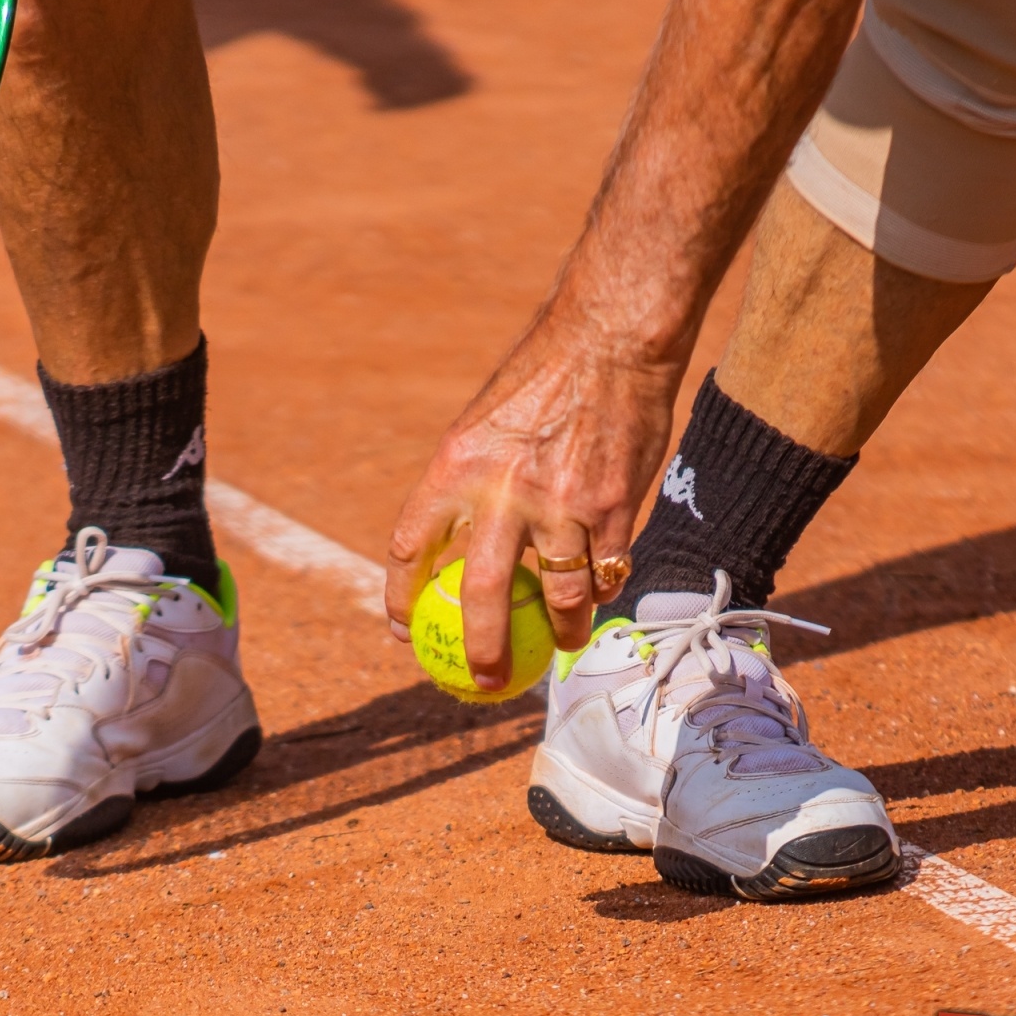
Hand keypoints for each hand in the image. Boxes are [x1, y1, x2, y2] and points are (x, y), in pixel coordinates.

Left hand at [386, 312, 682, 691]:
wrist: (610, 336)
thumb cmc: (543, 373)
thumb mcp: (482, 422)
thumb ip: (469, 482)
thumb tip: (456, 537)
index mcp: (454, 465)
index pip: (409, 544)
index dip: (400, 595)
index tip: (402, 628)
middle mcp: (503, 489)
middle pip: (483, 594)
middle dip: (480, 648)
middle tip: (482, 679)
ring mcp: (563, 502)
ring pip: (559, 594)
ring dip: (560, 631)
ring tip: (560, 646)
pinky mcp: (615, 505)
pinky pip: (606, 568)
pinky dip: (601, 589)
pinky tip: (599, 598)